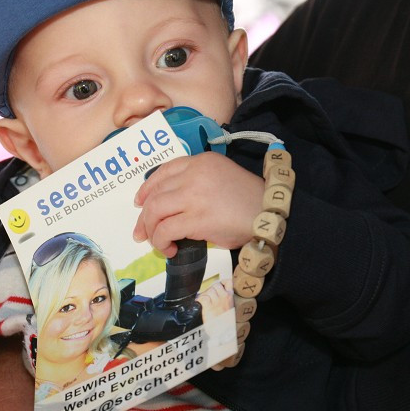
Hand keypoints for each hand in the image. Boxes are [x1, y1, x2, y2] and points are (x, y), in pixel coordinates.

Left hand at [133, 153, 262, 256]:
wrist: (269, 214)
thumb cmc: (249, 200)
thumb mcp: (221, 178)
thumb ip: (196, 184)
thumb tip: (171, 209)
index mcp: (201, 161)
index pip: (163, 171)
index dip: (147, 188)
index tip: (140, 202)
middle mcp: (194, 174)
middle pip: (155, 193)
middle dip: (144, 216)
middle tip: (142, 232)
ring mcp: (194, 195)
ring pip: (154, 211)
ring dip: (151, 230)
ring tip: (157, 243)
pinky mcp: (196, 218)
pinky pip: (165, 230)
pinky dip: (161, 242)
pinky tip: (170, 249)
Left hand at [197, 279, 233, 322]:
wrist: (224, 333)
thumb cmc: (225, 323)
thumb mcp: (229, 309)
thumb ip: (224, 301)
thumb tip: (215, 294)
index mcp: (230, 298)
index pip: (228, 282)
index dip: (222, 282)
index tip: (218, 285)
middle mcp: (224, 297)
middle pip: (215, 285)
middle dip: (210, 289)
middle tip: (207, 296)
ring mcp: (217, 302)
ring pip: (209, 290)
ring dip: (204, 295)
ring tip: (203, 301)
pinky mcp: (209, 307)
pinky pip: (203, 297)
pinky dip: (199, 300)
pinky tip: (199, 303)